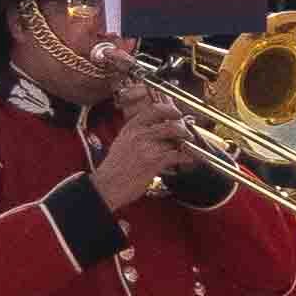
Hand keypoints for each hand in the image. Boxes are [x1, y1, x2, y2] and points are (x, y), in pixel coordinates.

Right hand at [89, 85, 181, 207]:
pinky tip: (189, 160)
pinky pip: (177, 155)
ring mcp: (147, 148)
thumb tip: (156, 128)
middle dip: (183, 129)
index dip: (170, 109)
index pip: (154, 110)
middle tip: (187, 134)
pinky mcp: (154, 162)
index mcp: (130, 128)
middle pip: (170, 124)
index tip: (177, 113)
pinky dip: (187, 157)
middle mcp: (139, 135)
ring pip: (175, 139)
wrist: (106, 186)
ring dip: (186, 144)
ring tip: (189, 147)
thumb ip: (137, 133)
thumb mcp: (122, 142)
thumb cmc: (114, 168)